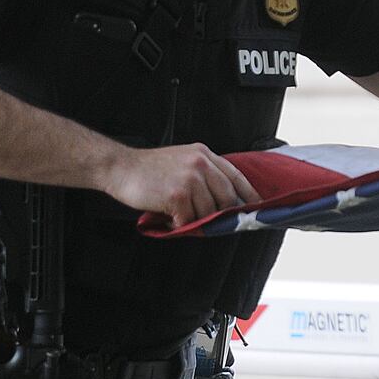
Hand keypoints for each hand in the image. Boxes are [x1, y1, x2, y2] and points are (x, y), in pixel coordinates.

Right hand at [103, 143, 260, 225]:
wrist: (120, 167)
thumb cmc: (149, 169)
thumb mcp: (182, 160)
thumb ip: (203, 173)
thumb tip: (225, 199)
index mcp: (204, 154)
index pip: (236, 176)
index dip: (248, 194)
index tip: (257, 206)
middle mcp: (200, 163)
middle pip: (226, 197)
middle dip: (220, 214)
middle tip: (209, 221)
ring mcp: (190, 178)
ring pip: (208, 212)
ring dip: (195, 219)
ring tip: (179, 215)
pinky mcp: (178, 194)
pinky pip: (189, 220)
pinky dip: (180, 224)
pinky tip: (169, 217)